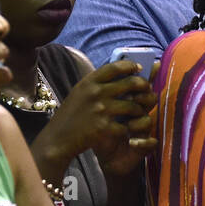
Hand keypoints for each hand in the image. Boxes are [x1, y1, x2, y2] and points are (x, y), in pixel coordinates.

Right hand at [33, 60, 158, 180]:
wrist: (57, 140)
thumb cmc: (71, 115)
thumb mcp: (80, 93)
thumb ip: (98, 83)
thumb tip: (123, 71)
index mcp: (89, 82)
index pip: (115, 67)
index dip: (131, 65)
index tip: (139, 68)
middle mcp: (96, 93)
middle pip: (131, 83)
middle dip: (144, 86)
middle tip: (147, 90)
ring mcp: (101, 110)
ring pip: (134, 106)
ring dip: (140, 110)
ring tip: (139, 112)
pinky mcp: (104, 128)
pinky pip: (127, 126)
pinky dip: (130, 128)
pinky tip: (128, 129)